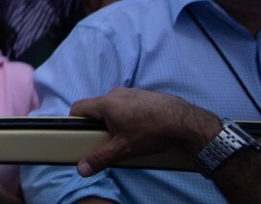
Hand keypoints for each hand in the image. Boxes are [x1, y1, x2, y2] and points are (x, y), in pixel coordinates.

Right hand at [71, 87, 221, 176]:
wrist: (184, 121)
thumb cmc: (152, 132)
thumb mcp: (124, 149)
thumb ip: (100, 158)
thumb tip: (82, 169)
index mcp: (106, 104)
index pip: (79, 108)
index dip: (75, 121)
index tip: (80, 133)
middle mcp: (115, 94)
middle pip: (96, 108)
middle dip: (98, 124)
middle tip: (108, 139)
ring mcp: (131, 92)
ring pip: (113, 105)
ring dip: (114, 118)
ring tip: (127, 134)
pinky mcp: (143, 94)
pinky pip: (127, 103)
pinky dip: (129, 114)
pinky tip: (141, 127)